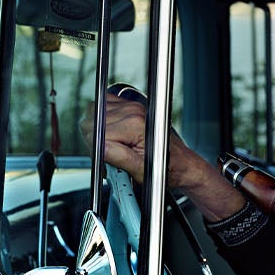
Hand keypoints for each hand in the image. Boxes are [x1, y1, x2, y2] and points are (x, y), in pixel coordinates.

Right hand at [80, 93, 246, 220]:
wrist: (181, 163)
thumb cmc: (165, 167)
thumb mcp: (141, 170)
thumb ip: (119, 157)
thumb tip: (100, 148)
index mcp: (134, 125)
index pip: (96, 131)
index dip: (95, 148)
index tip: (104, 159)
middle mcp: (133, 111)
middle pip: (93, 119)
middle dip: (95, 138)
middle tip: (108, 153)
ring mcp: (132, 106)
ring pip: (96, 110)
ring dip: (99, 127)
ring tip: (112, 143)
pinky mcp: (132, 106)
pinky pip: (106, 104)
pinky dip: (104, 118)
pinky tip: (114, 132)